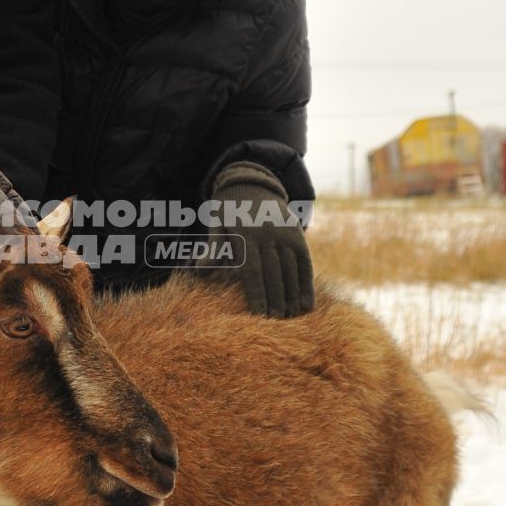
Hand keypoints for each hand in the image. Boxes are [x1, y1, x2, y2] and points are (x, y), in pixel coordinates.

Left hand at [203, 162, 313, 318]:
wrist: (251, 182)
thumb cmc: (227, 210)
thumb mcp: (216, 223)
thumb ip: (213, 248)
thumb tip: (199, 270)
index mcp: (245, 233)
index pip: (252, 270)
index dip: (257, 294)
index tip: (259, 316)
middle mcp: (268, 232)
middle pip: (273, 273)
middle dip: (275, 300)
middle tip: (276, 323)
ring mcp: (285, 232)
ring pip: (290, 269)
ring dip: (292, 295)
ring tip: (290, 317)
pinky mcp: (297, 234)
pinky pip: (304, 263)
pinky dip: (306, 284)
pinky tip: (306, 304)